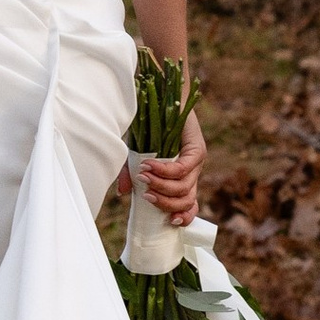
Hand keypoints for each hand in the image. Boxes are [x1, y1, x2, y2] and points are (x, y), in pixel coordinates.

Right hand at [131, 111, 204, 228]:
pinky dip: (163, 170)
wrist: (161, 98)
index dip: (183, 218)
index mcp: (182, 179)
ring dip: (161, 186)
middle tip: (145, 195)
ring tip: (143, 177)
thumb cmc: (147, 126)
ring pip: (184, 187)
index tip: (169, 222)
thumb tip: (122, 193)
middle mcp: (193, 173)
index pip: (189, 206)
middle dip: (165, 203)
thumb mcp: (135, 154)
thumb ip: (130, 173)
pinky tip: (147, 165)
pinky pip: (181, 168)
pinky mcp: (197, 149)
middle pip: (187, 201)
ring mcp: (197, 161)